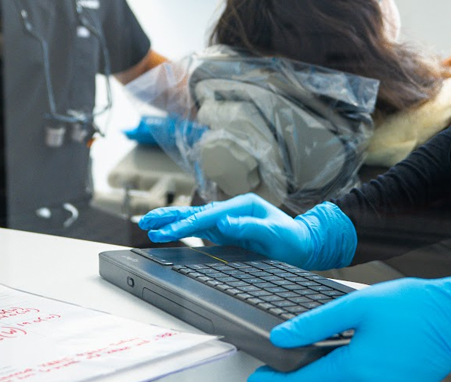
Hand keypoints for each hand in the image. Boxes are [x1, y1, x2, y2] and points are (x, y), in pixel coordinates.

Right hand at [137, 193, 356, 270]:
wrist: (304, 246)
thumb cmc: (293, 240)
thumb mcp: (275, 235)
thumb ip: (249, 228)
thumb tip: (224, 223)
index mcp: (242, 205)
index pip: (210, 215)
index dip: (188, 224)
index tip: (170, 233)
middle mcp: (231, 210)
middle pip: (196, 212)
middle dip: (170, 217)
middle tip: (146, 222)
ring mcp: (227, 220)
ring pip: (193, 220)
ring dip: (170, 223)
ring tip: (147, 225)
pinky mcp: (225, 232)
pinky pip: (199, 230)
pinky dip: (181, 231)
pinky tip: (165, 233)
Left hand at [250, 272, 450, 381]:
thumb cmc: (414, 307)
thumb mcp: (358, 305)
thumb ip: (316, 323)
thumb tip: (281, 336)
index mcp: (356, 368)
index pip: (306, 381)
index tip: (257, 379)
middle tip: (275, 377)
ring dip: (323, 381)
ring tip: (304, 370)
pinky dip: (346, 379)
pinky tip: (340, 367)